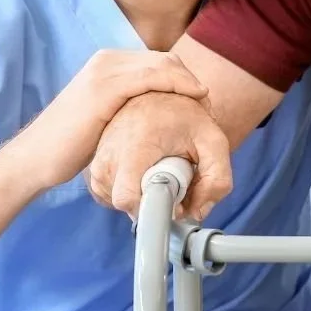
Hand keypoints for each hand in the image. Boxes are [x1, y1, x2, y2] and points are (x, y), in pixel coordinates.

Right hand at [13, 50, 209, 190]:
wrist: (37, 159)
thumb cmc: (74, 144)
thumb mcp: (109, 115)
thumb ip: (132, 104)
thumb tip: (164, 111)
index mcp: (110, 64)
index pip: (161, 62)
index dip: (187, 79)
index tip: (205, 102)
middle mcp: (107, 60)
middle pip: (166, 60)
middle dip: (192, 80)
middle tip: (209, 106)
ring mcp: (105, 71)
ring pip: (164, 65)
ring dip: (190, 84)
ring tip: (206, 106)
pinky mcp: (104, 87)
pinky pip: (152, 78)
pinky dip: (178, 86)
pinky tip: (194, 100)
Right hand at [87, 91, 232, 220]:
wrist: (156, 96)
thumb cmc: (185, 117)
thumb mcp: (214, 141)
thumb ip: (217, 179)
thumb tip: (196, 214)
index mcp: (134, 146)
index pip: (128, 197)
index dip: (156, 209)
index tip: (177, 200)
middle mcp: (109, 156)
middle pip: (130, 205)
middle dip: (157, 201)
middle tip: (175, 175)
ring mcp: (97, 165)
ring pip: (122, 205)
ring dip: (146, 196)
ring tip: (160, 169)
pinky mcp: (93, 173)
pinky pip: (114, 199)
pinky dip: (134, 192)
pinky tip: (146, 172)